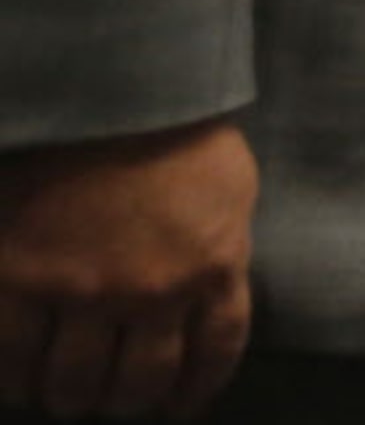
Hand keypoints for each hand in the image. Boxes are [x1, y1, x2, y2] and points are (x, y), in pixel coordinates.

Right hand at [0, 117, 256, 421]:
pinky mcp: (17, 278)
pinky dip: (12, 379)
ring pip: (71, 383)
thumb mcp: (229, 188)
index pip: (214, 353)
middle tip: (110, 401)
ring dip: (68, 398)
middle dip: (125, 402)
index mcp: (213, 266)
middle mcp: (151, 290)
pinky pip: (9, 358)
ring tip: (62, 395)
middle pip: (137, 384)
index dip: (194, 390)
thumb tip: (211, 296)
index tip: (178, 406)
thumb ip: (221, 248)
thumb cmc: (176, 129)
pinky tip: (18, 381)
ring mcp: (80, 288)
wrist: (107, 85)